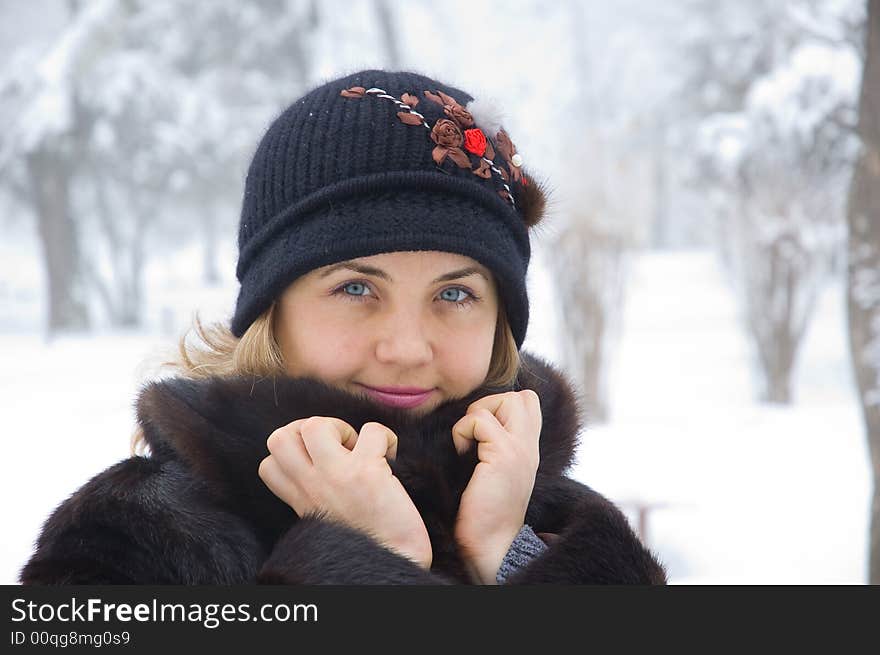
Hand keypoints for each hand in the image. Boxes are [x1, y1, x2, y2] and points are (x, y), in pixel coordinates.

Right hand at [258, 416, 431, 569]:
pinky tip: (389, 456)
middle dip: (307, 429)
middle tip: (333, 446)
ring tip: (357, 448)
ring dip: (340, 427)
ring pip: (315, 424)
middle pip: (279, 437)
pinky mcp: (368, 471)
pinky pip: (372, 430)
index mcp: (302, 499)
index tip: (316, 459)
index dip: (292, 451)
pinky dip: (385, 436)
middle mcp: (312, 486)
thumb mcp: (324, 521)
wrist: (393, 562)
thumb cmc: (366, 543)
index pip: (268, 464)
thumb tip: (322, 461)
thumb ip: (316, 494)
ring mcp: (337, 476)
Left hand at [451, 390, 541, 583]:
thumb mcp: (495, 472)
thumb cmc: (483, 512)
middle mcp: (530, 447)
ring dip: (477, 415)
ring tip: (469, 444)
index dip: (501, 406)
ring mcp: (520, 449)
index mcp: (529, 449)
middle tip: (476, 433)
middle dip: (491, 404)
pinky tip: (461, 454)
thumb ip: (494, 446)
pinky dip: (462, 431)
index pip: (529, 404)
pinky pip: (478, 419)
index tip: (482, 432)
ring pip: (506, 399)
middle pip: (522, 397)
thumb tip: (474, 422)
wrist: (491, 545)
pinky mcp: (504, 455)